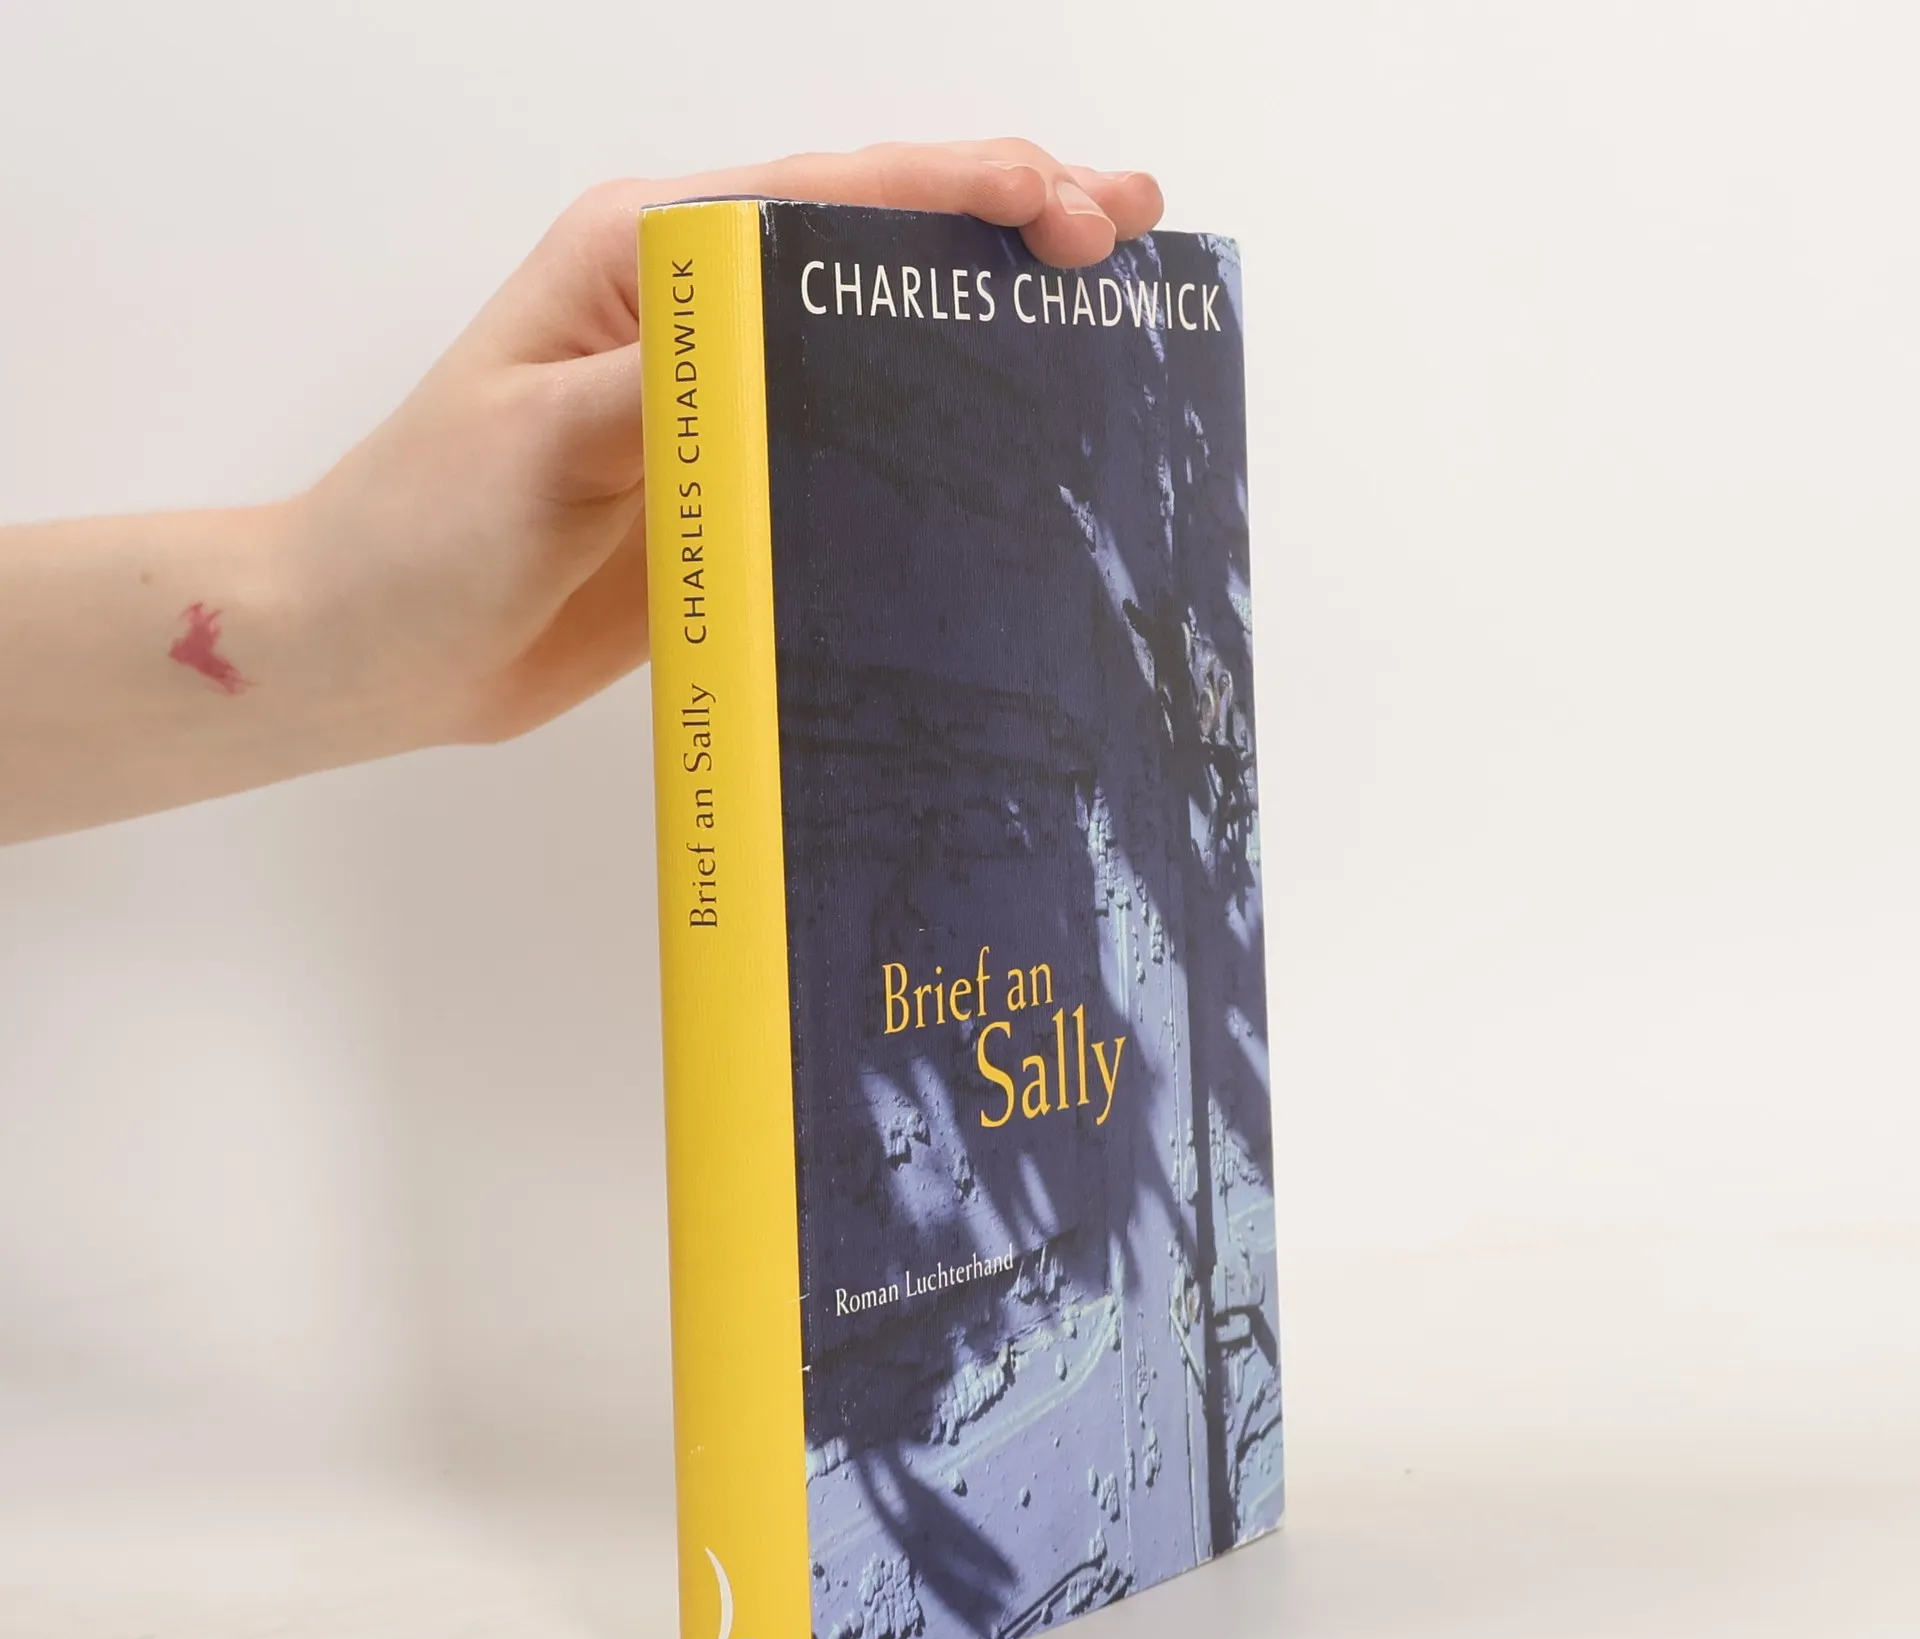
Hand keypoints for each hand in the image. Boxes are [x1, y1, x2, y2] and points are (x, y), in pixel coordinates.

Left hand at [295, 142, 1163, 748]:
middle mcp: (695, 315)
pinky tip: (1010, 442)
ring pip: (877, 340)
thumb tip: (788, 344)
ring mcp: (721, 404)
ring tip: (1105, 312)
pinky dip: (935, 432)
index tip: (1067, 208)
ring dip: (985, 321)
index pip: (827, 198)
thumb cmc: (422, 530)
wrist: (374, 647)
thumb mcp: (538, 441)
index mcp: (645, 259)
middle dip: (1004, 221)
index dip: (960, 190)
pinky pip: (850, 447)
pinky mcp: (732, 488)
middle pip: (873, 246)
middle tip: (1131, 227)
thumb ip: (664, 384)